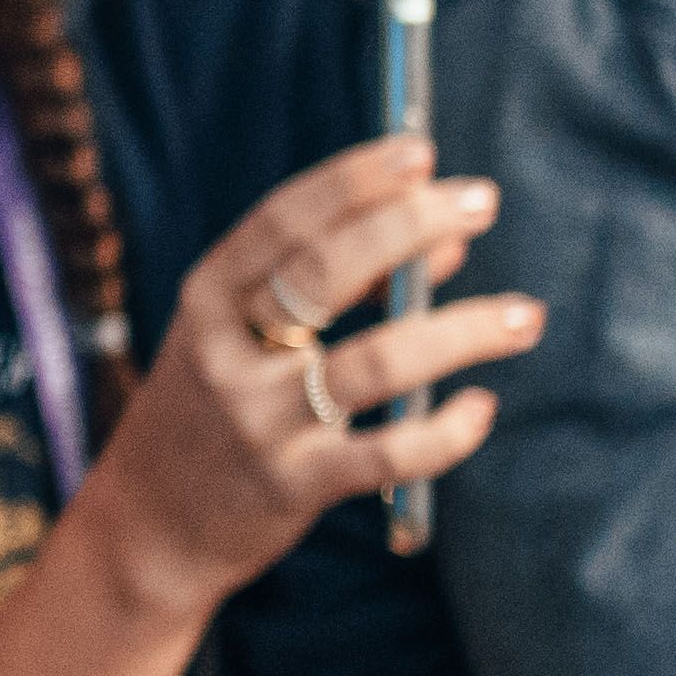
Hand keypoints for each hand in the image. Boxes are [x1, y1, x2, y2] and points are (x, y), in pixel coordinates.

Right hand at [98, 135, 530, 607]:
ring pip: (375, 361)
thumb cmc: (216, 410)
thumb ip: (343, 284)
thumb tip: (449, 237)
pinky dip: (445, 430)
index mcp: (208, 298)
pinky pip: (387, 453)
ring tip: (524, 316)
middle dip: (411, 224)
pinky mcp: (293, 485)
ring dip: (461, 332)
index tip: (419, 150)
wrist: (151, 524)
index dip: (355, 179)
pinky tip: (480, 408)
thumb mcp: (250, 335)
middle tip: (481, 200)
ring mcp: (259, 420)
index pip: (285, 218)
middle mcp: (227, 352)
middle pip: (326, 270)